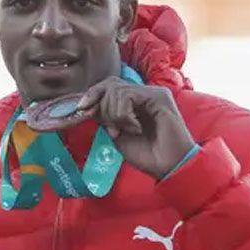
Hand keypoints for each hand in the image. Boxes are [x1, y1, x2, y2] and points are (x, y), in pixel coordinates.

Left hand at [76, 77, 195, 179]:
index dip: (91, 95)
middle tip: (110, 127)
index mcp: (133, 102)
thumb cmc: (146, 154)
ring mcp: (152, 93)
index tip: (82, 110)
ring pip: (116, 90)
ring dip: (114, 114)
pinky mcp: (159, 96)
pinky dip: (124, 114)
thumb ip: (104, 117)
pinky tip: (136, 128)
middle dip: (100, 105)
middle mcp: (143, 94)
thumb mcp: (116, 134)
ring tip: (128, 130)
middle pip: (109, 84)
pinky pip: (127, 95)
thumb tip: (87, 106)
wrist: (168, 166)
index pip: (107, 87)